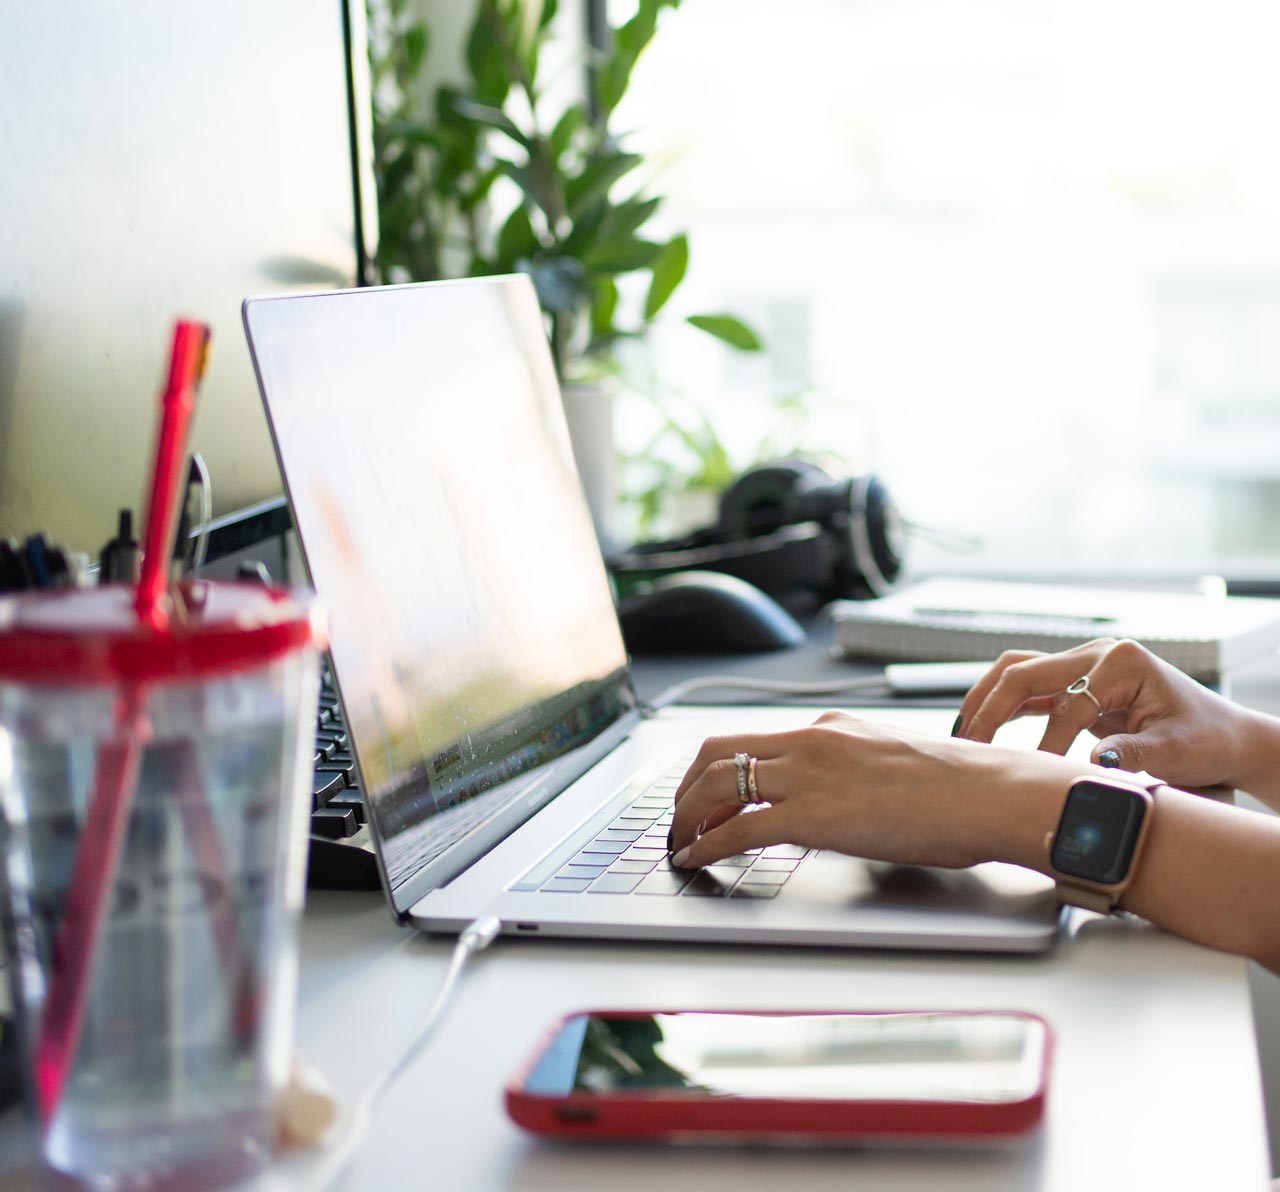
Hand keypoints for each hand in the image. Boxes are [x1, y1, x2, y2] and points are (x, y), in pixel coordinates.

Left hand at [668, 712, 1077, 870]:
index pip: (751, 739)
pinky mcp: (813, 815)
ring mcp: (808, 775)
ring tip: (681, 842)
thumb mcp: (891, 763)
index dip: (715, 768)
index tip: (704, 793)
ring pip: (717, 785)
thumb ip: (852, 772)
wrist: (991, 794)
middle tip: (680, 818)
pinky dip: (706, 845)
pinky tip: (697, 860)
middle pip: (718, 753)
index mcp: (830, 728)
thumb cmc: (960, 788)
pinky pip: (739, 829)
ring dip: (687, 816)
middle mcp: (810, 741)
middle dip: (688, 788)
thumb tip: (836, 799)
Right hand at [955, 637, 1267, 792]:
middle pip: (1025, 672)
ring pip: (1016, 671)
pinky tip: (979, 730)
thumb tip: (1094, 760)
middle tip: (969, 747)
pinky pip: (1025, 687)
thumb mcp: (1178, 750)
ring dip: (985, 700)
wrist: (1223, 735)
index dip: (1048, 744)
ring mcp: (1082, 664)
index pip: (1068, 704)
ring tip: (963, 735)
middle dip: (992, 710)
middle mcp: (1096, 654)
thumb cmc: (1206, 740)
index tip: (1035, 777)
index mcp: (1122, 661)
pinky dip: (999, 706)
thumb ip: (1137, 753)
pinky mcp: (1073, 682)